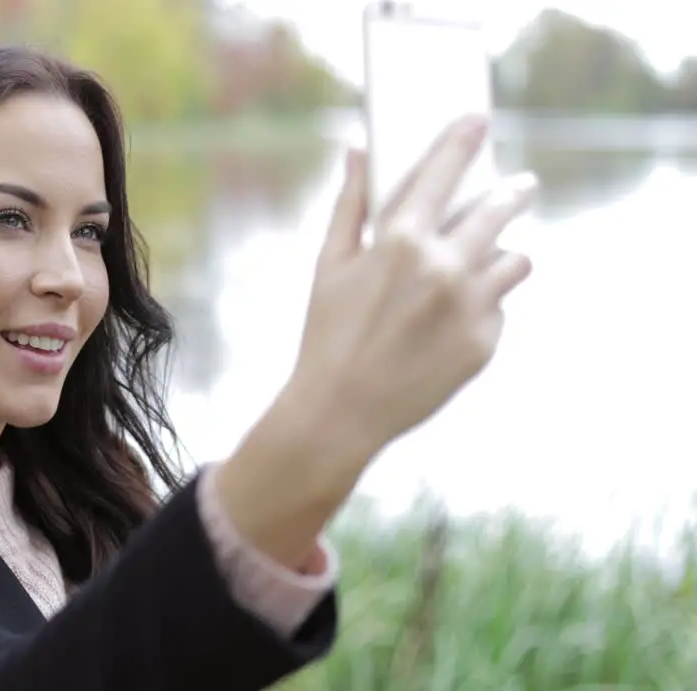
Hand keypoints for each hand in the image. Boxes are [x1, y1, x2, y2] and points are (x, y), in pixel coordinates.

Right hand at [210, 115, 536, 567]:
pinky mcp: (484, 343)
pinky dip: (482, 306)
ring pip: (514, 260)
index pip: (444, 173)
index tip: (479, 121)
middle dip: (513, 192)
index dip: (464, 141)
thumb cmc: (327, 333)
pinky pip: (499, 307)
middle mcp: (444, 268)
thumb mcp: (329, 265)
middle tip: (520, 185)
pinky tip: (450, 320)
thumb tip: (356, 151)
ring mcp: (470, 308)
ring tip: (486, 262)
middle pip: (500, 210)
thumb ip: (349, 205)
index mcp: (401, 241)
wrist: (341, 410)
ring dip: (502, 254)